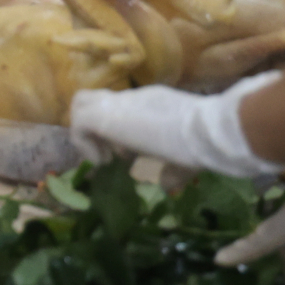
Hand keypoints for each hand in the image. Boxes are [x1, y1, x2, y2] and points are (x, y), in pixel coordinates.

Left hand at [69, 74, 283, 178]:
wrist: (206, 131)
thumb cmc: (202, 144)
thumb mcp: (185, 160)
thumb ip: (173, 170)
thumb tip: (166, 185)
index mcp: (151, 104)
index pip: (122, 111)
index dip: (119, 134)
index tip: (126, 157)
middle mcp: (132, 98)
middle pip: (98, 101)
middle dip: (96, 129)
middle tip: (109, 157)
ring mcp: (117, 103)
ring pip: (82, 103)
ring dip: (86, 132)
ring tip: (103, 159)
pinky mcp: (104, 115)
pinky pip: (78, 123)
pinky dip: (84, 143)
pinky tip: (103, 162)